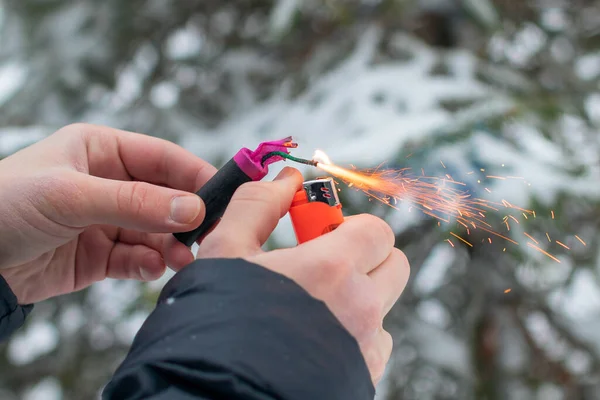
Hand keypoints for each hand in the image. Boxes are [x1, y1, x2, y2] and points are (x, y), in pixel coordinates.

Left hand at [0, 123, 215, 303]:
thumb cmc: (5, 206)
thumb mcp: (72, 196)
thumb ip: (135, 203)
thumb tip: (195, 209)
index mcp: (102, 151)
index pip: (163, 158)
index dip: (195, 175)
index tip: (224, 197)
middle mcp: (109, 183)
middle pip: (165, 197)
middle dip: (186, 217)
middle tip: (206, 236)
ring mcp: (106, 221)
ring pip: (155, 231)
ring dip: (171, 245)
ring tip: (181, 260)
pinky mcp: (99, 255)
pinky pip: (137, 258)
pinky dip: (148, 264)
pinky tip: (151, 269)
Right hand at [196, 167, 409, 384]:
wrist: (214, 392)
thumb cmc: (215, 322)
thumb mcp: (225, 251)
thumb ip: (258, 205)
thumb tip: (284, 178)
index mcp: (333, 268)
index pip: (378, 230)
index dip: (351, 227)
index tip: (319, 236)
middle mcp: (362, 307)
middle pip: (394, 264)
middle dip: (364, 257)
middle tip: (320, 265)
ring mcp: (366, 346)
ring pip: (383, 305)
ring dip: (358, 297)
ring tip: (310, 306)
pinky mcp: (364, 376)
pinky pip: (374, 343)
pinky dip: (354, 334)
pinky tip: (314, 338)